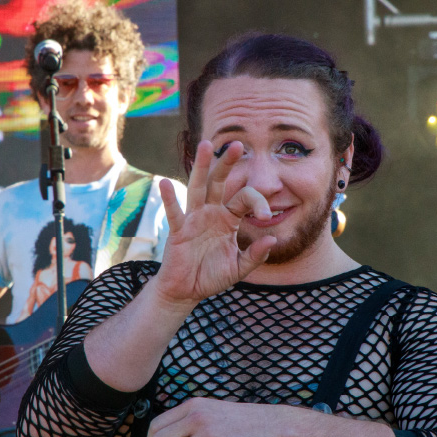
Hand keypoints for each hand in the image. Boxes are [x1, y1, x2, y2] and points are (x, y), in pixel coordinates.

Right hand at [151, 141, 277, 304]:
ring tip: (205, 145)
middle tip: (237, 144)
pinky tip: (164, 183)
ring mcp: (193, 219)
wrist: (187, 291)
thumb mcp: (238, 268)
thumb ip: (255, 256)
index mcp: (228, 218)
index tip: (267, 216)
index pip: (244, 199)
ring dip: (201, 167)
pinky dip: (169, 198)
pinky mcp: (178, 231)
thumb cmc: (211, 276)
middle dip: (227, 163)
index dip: (258, 203)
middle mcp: (211, 213)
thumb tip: (272, 240)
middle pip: (219, 182)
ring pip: (197, 188)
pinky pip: (174, 213)